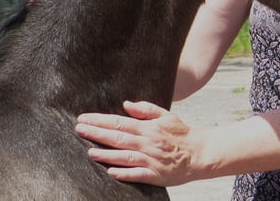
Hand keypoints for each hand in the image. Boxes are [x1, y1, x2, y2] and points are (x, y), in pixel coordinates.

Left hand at [75, 100, 203, 186]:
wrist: (200, 153)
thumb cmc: (182, 134)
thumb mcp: (166, 115)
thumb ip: (146, 109)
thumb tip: (126, 104)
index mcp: (148, 128)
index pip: (119, 122)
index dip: (100, 120)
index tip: (84, 118)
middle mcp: (147, 142)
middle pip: (118, 137)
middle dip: (97, 133)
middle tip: (79, 129)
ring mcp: (151, 159)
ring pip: (125, 156)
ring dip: (106, 154)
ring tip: (90, 152)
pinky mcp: (155, 174)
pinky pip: (137, 174)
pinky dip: (124, 173)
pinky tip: (111, 172)